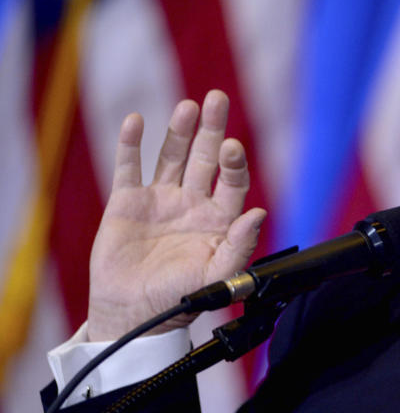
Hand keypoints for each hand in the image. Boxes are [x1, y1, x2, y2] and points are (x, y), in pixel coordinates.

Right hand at [87, 90, 266, 340]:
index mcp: (219, 219)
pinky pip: (129, 167)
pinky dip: (131, 144)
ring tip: (188, 107)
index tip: (231, 147)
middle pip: (205, 157)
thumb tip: (259, 214)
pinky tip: (135, 122)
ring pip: (172, 156)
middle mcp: (193, 202)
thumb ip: (239, 246)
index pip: (231, 181)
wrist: (132, 314)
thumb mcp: (216, 277)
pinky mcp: (128, 202)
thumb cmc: (179, 300)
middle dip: (212, 129)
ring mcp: (161, 199)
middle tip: (218, 99)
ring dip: (180, 131)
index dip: (233, 163)